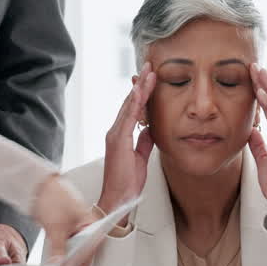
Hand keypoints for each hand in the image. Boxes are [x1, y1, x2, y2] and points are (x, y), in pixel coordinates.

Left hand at [32, 174, 95, 265]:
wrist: (41, 188)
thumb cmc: (54, 197)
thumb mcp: (56, 226)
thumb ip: (59, 248)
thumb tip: (59, 265)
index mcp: (94, 227)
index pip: (88, 253)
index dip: (74, 264)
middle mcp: (89, 233)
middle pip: (84, 258)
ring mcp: (80, 236)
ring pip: (76, 258)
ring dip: (64, 265)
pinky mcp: (70, 237)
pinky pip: (69, 253)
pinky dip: (61, 259)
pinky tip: (53, 264)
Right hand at [96, 62, 155, 222]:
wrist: (118, 198)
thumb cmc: (127, 182)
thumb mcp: (141, 157)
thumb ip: (144, 141)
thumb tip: (151, 128)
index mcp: (121, 135)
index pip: (133, 109)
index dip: (141, 92)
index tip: (150, 78)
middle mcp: (116, 131)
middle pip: (130, 102)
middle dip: (140, 84)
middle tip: (150, 66)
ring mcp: (115, 135)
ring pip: (129, 106)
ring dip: (140, 88)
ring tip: (149, 73)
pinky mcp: (118, 141)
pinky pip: (127, 118)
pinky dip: (134, 103)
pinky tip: (140, 91)